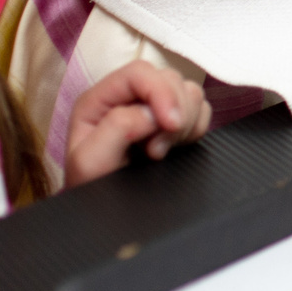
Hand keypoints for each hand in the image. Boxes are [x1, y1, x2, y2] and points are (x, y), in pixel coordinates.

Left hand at [64, 61, 209, 186]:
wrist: (104, 217)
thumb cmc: (90, 190)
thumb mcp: (90, 162)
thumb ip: (117, 127)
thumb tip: (152, 113)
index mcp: (101, 100)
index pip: (139, 73)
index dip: (161, 92)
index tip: (171, 124)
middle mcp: (128, 99)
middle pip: (168, 79)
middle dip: (175, 112)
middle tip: (158, 150)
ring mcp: (153, 110)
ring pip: (189, 92)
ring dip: (186, 121)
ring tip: (162, 151)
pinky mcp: (173, 124)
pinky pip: (201, 110)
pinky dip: (197, 127)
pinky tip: (176, 148)